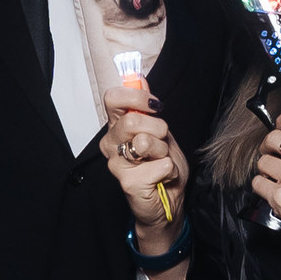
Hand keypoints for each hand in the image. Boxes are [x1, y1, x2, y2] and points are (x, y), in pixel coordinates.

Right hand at [101, 86, 188, 279]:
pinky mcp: (128, 182)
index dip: (136, 97)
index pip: (113, 99)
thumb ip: (147, 108)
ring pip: (145, 142)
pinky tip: (162, 177)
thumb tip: (140, 80)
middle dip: (158, 129)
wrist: (169, 200)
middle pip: (132, 120)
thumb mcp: (160, 131)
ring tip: (161, 161)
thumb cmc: (162, 165)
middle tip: (161, 144)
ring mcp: (116, 164)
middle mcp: (111, 143)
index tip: (154, 106)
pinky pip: (160, 165)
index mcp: (117, 127)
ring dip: (163, 151)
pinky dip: (169, 170)